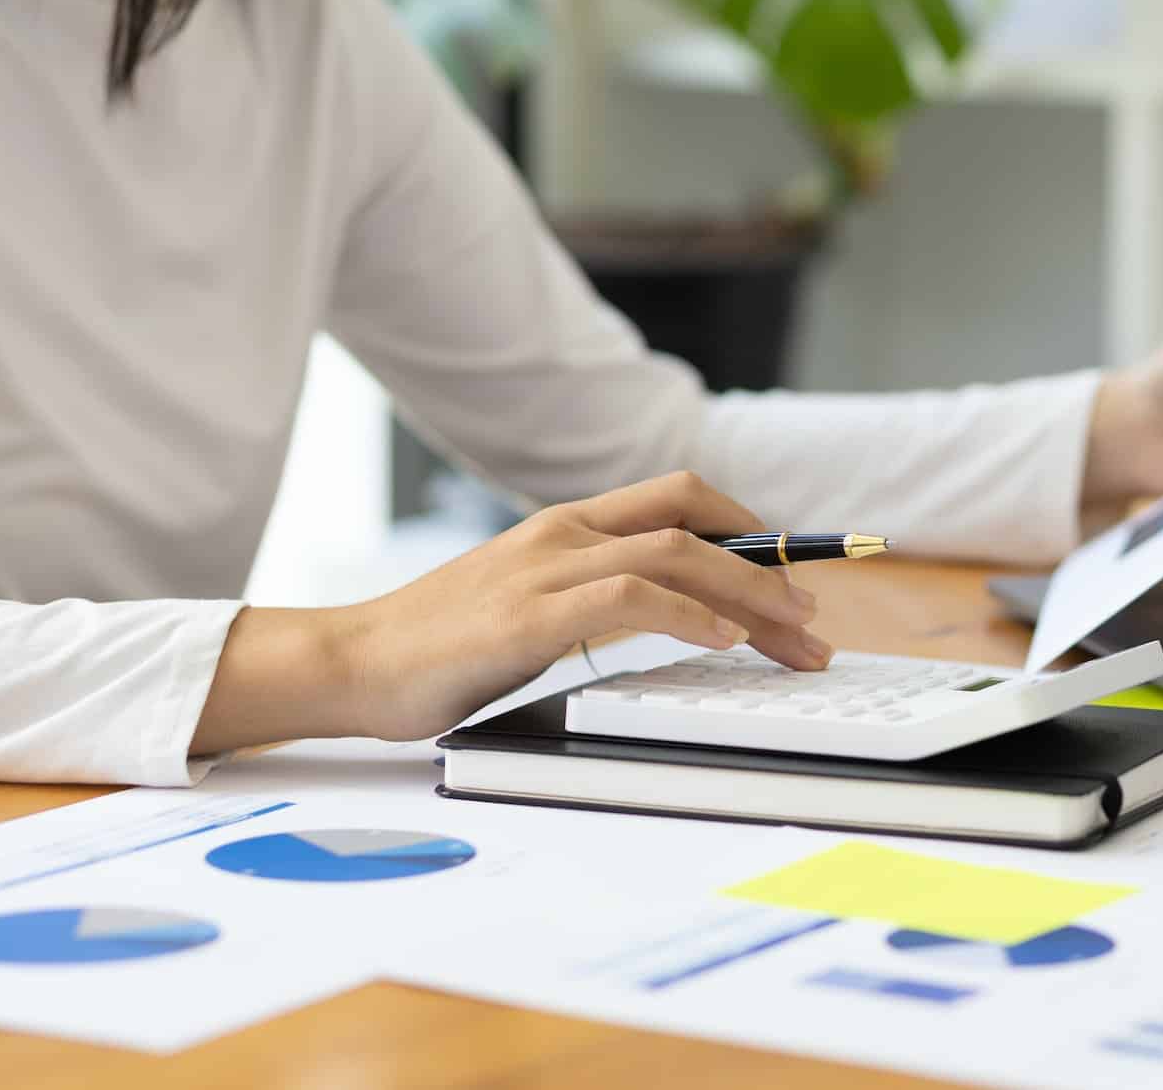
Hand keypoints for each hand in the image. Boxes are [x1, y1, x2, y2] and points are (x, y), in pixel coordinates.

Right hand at [191, 472, 831, 751]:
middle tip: (812, 622)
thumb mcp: (530, 604)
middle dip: (768, 570)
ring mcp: (544, 568)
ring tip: (792, 635)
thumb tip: (674, 617)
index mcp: (566, 525)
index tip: (795, 574)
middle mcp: (563, 532)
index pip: (680, 498)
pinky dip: (689, 614)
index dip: (750, 529)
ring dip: (749, 593)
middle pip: (694, 521)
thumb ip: (591, 596)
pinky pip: (629, 596)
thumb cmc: (439, 647)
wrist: (350, 664)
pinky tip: (723, 642)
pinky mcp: (528, 615)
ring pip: (676, 552)